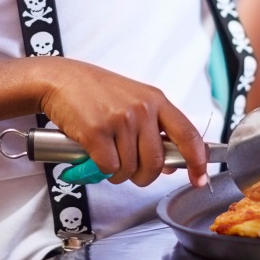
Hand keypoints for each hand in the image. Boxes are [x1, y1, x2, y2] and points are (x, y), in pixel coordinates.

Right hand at [38, 59, 208, 188]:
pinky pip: (108, 167)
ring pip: (130, 169)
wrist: (60, 80)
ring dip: (118, 174)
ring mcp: (120, 120)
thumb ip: (154, 129)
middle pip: (156, 163)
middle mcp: (142, 109)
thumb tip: (171, 164)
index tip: (199, 178)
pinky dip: (101, 169)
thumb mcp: (133, 101)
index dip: (198, 161)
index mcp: (156, 100)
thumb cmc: (95, 91)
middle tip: (131, 172)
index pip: (188, 134)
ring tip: (108, 158)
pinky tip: (95, 155)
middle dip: (143, 176)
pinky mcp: (97, 131)